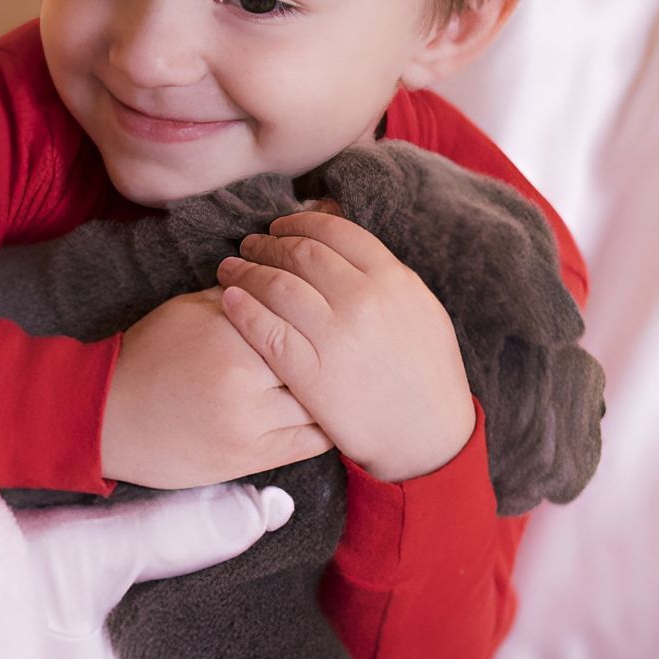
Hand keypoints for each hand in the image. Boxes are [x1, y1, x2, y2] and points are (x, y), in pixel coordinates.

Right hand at [19, 481, 294, 658]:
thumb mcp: (95, 550)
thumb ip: (181, 531)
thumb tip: (270, 509)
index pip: (181, 658)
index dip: (189, 614)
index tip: (195, 577)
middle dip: (137, 626)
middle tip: (142, 573)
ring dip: (88, 632)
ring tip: (96, 581)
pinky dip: (49, 640)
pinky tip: (45, 602)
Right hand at [101, 288, 333, 488]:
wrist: (108, 415)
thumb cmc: (151, 354)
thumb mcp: (191, 309)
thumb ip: (243, 294)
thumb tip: (291, 275)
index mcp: (229, 333)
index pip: (297, 314)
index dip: (322, 308)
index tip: (338, 304)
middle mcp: (243, 380)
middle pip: (314, 357)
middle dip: (338, 348)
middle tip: (359, 339)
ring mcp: (249, 423)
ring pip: (319, 401)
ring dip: (338, 388)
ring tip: (356, 375)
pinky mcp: (249, 457)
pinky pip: (309, 442)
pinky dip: (329, 425)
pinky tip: (337, 411)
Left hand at [216, 210, 475, 482]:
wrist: (428, 435)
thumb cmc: (428, 373)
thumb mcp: (421, 309)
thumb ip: (386, 276)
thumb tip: (349, 246)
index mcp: (392, 279)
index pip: (334, 231)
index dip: (299, 223)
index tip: (282, 227)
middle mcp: (362, 300)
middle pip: (301, 253)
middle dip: (269, 244)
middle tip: (251, 245)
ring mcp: (335, 336)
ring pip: (278, 285)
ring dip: (247, 271)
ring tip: (230, 269)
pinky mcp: (311, 372)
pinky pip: (267, 330)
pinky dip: (243, 308)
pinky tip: (230, 300)